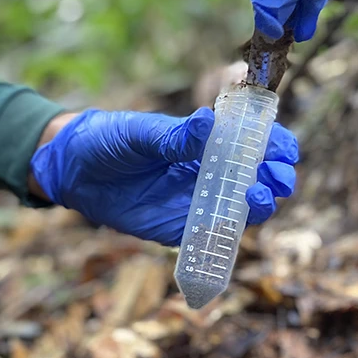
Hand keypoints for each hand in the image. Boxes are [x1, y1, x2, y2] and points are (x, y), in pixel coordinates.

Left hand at [29, 108, 297, 246]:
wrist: (74, 171)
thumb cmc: (110, 141)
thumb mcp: (141, 133)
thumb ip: (174, 135)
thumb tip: (209, 121)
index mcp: (208, 142)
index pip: (256, 143)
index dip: (276, 146)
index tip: (283, 149)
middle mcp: (210, 173)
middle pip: (259, 179)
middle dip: (276, 178)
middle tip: (276, 176)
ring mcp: (198, 202)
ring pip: (243, 209)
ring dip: (259, 204)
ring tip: (257, 195)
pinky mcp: (180, 229)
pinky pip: (212, 237)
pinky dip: (228, 235)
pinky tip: (233, 226)